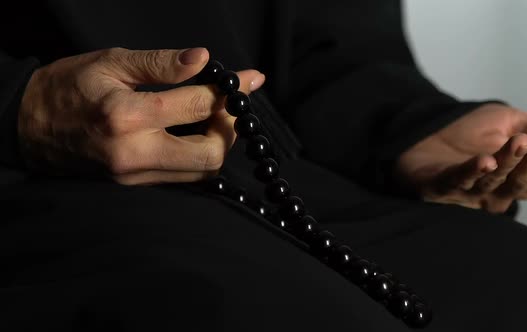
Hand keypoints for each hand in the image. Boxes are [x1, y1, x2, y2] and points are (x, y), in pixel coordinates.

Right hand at [18, 47, 264, 184]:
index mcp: (127, 116)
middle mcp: (135, 153)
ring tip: (212, 119)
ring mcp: (135, 175)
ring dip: (217, 146)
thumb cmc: (67, 87)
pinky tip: (193, 136)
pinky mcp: (134, 185)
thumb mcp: (110, 62)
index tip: (252, 78)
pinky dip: (197, 158)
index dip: (233, 91)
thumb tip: (203, 59)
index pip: (199, 105)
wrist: (28, 127)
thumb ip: (160, 63)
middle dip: (230, 129)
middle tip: (229, 107)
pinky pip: (181, 178)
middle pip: (210, 154)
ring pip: (200, 172)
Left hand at [395, 103, 526, 212]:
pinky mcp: (440, 189)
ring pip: (493, 182)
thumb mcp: (511, 124)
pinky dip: (472, 172)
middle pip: (520, 182)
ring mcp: (467, 193)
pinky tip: (485, 160)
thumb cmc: (470, 133)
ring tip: (519, 141)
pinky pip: (458, 182)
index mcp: (515, 180)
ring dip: (508, 162)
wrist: (424, 133)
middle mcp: (495, 193)